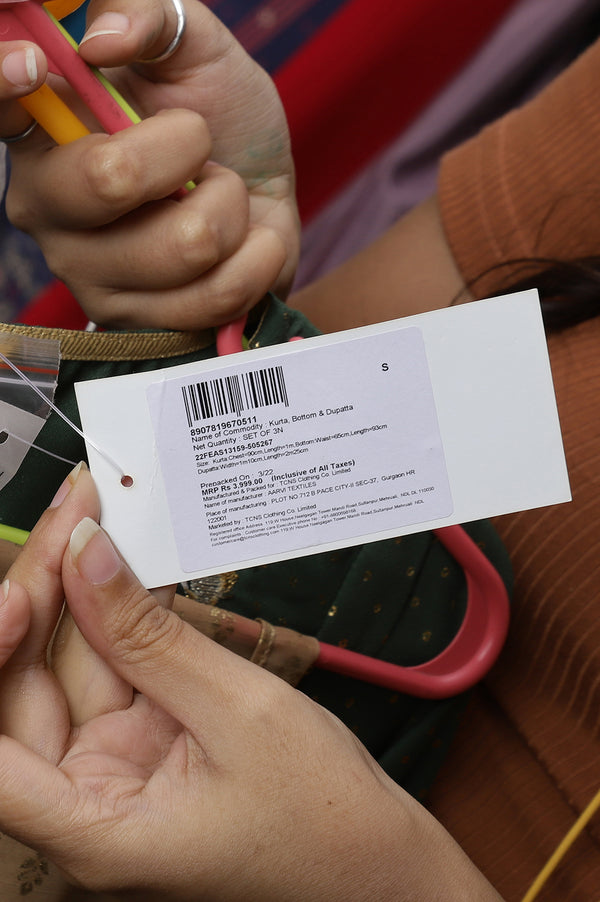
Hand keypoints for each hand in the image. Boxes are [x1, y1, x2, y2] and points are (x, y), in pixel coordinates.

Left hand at [0, 471, 500, 899]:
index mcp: (95, 827)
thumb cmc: (322, 817)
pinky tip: (127, 565)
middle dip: (46, 593)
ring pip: (72, 666)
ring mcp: (117, 765)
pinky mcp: (146, 739)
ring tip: (98, 518)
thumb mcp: (239, 711)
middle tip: (78, 514)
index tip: (22, 591)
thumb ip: (153, 637)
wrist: (376, 859)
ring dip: (82, 592)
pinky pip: (117, 667)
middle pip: (27, 688)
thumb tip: (88, 557)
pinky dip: (123, 616)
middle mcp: (90, 799)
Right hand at [2, 0, 298, 329]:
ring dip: (231, 209)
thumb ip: (153, 18)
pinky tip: (243, 244)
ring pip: (186, 244)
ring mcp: (89, 274)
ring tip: (223, 199)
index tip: (35, 66)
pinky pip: (216, 294)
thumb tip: (100, 38)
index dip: (2, 82)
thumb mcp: (198, 52)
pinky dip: (255, 259)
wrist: (267, 204)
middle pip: (108, 178)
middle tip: (199, 148)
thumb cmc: (225, 124)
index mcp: (44, 132)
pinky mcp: (139, 324)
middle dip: (187, 149)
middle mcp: (49, 206)